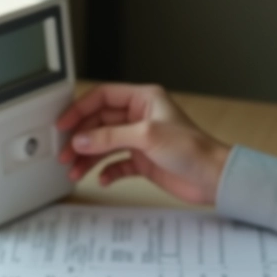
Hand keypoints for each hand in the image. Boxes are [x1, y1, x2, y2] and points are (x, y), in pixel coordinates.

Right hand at [58, 83, 231, 204]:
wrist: (213, 178)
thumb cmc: (193, 149)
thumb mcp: (147, 136)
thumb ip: (110, 136)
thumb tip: (82, 139)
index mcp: (143, 99)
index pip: (102, 97)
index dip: (80, 109)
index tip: (63, 124)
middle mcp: (140, 118)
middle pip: (99, 123)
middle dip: (81, 138)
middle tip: (65, 152)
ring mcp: (140, 141)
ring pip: (104, 145)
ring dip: (88, 157)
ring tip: (75, 170)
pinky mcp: (143, 162)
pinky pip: (115, 164)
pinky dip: (105, 171)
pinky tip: (101, 178)